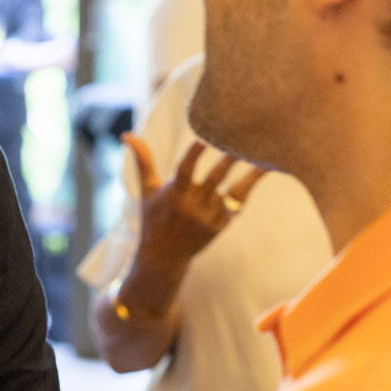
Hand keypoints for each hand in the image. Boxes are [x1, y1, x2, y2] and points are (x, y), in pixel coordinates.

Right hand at [125, 134, 265, 273]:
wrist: (165, 256)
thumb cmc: (153, 217)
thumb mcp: (147, 190)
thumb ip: (143, 161)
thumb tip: (127, 135)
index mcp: (174, 195)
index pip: (184, 172)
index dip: (192, 156)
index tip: (201, 140)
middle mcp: (192, 206)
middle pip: (214, 179)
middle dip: (228, 161)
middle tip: (241, 142)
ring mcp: (209, 217)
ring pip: (232, 190)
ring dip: (248, 173)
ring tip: (262, 154)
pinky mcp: (222, 224)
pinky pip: (239, 201)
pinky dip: (249, 185)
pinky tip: (262, 169)